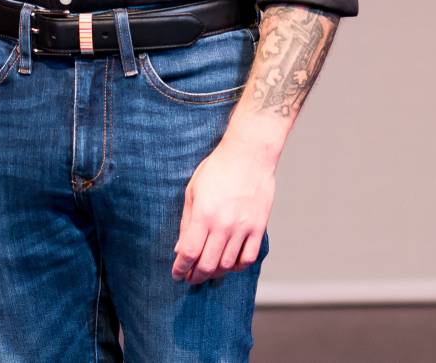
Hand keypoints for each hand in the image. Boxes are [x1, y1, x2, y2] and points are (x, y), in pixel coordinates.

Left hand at [172, 137, 274, 284]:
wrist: (249, 155)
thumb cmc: (217, 169)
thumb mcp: (193, 191)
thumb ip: (186, 223)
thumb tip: (179, 249)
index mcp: (203, 215)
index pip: (189, 252)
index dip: (180, 268)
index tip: (177, 274)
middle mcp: (224, 225)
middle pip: (208, 264)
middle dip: (195, 276)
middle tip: (190, 278)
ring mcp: (243, 228)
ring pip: (227, 264)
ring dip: (215, 273)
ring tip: (208, 272)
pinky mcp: (259, 227)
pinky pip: (248, 257)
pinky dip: (237, 266)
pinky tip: (229, 264)